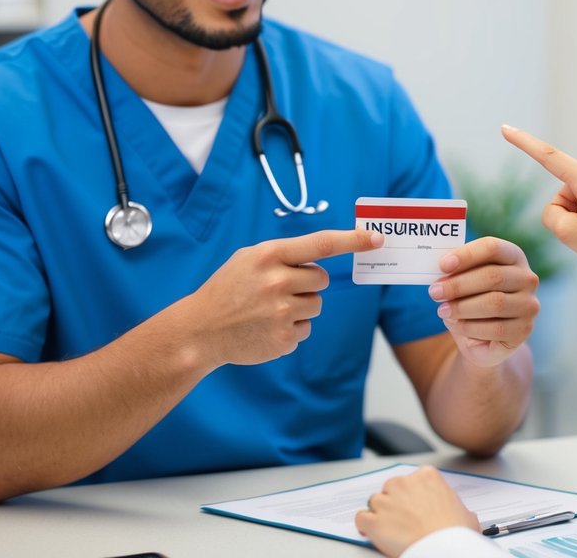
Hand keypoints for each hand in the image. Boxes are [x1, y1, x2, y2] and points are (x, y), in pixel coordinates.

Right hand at [186, 229, 383, 367]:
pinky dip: (291, 329)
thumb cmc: (228, 289)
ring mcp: (282, 313)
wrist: (200, 330)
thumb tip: (323, 257)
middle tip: (278, 289)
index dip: (353, 240)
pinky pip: (306, 329)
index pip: (321, 244)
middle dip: (307, 283)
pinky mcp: (285, 339)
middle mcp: (278, 282)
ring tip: (269, 310)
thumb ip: (284, 255)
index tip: (376, 238)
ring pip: (317, 305)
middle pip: (322, 279)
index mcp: (269, 256)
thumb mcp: (249, 259)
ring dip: (300, 306)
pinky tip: (266, 327)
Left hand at [355, 466, 478, 556]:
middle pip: (391, 488)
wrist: (443, 548)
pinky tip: (371, 532)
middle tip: (404, 521)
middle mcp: (403, 483)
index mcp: (427, 476)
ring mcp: (386, 501)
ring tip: (390, 530)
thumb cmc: (456, 533)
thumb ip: (454, 506)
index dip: (412, 496)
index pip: (412, 480)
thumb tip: (459, 515)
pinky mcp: (374, 520)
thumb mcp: (466, 514)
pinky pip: (361, 518)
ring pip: (375, 502)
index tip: (415, 507)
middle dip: (395, 503)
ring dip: (381, 514)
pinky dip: (365, 525)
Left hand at [429, 237, 539, 367]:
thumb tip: (442, 270)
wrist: (483, 338)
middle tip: (434, 292)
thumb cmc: (472, 301)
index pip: (492, 247)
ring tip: (442, 310)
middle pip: (493, 276)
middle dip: (459, 284)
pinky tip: (456, 324)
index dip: (466, 255)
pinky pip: (496, 328)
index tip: (443, 265)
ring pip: (494, 303)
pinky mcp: (524, 330)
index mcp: (513, 256)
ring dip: (462, 307)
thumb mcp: (464, 282)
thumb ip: (456, 272)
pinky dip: (470, 326)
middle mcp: (527, 278)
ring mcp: (529, 305)